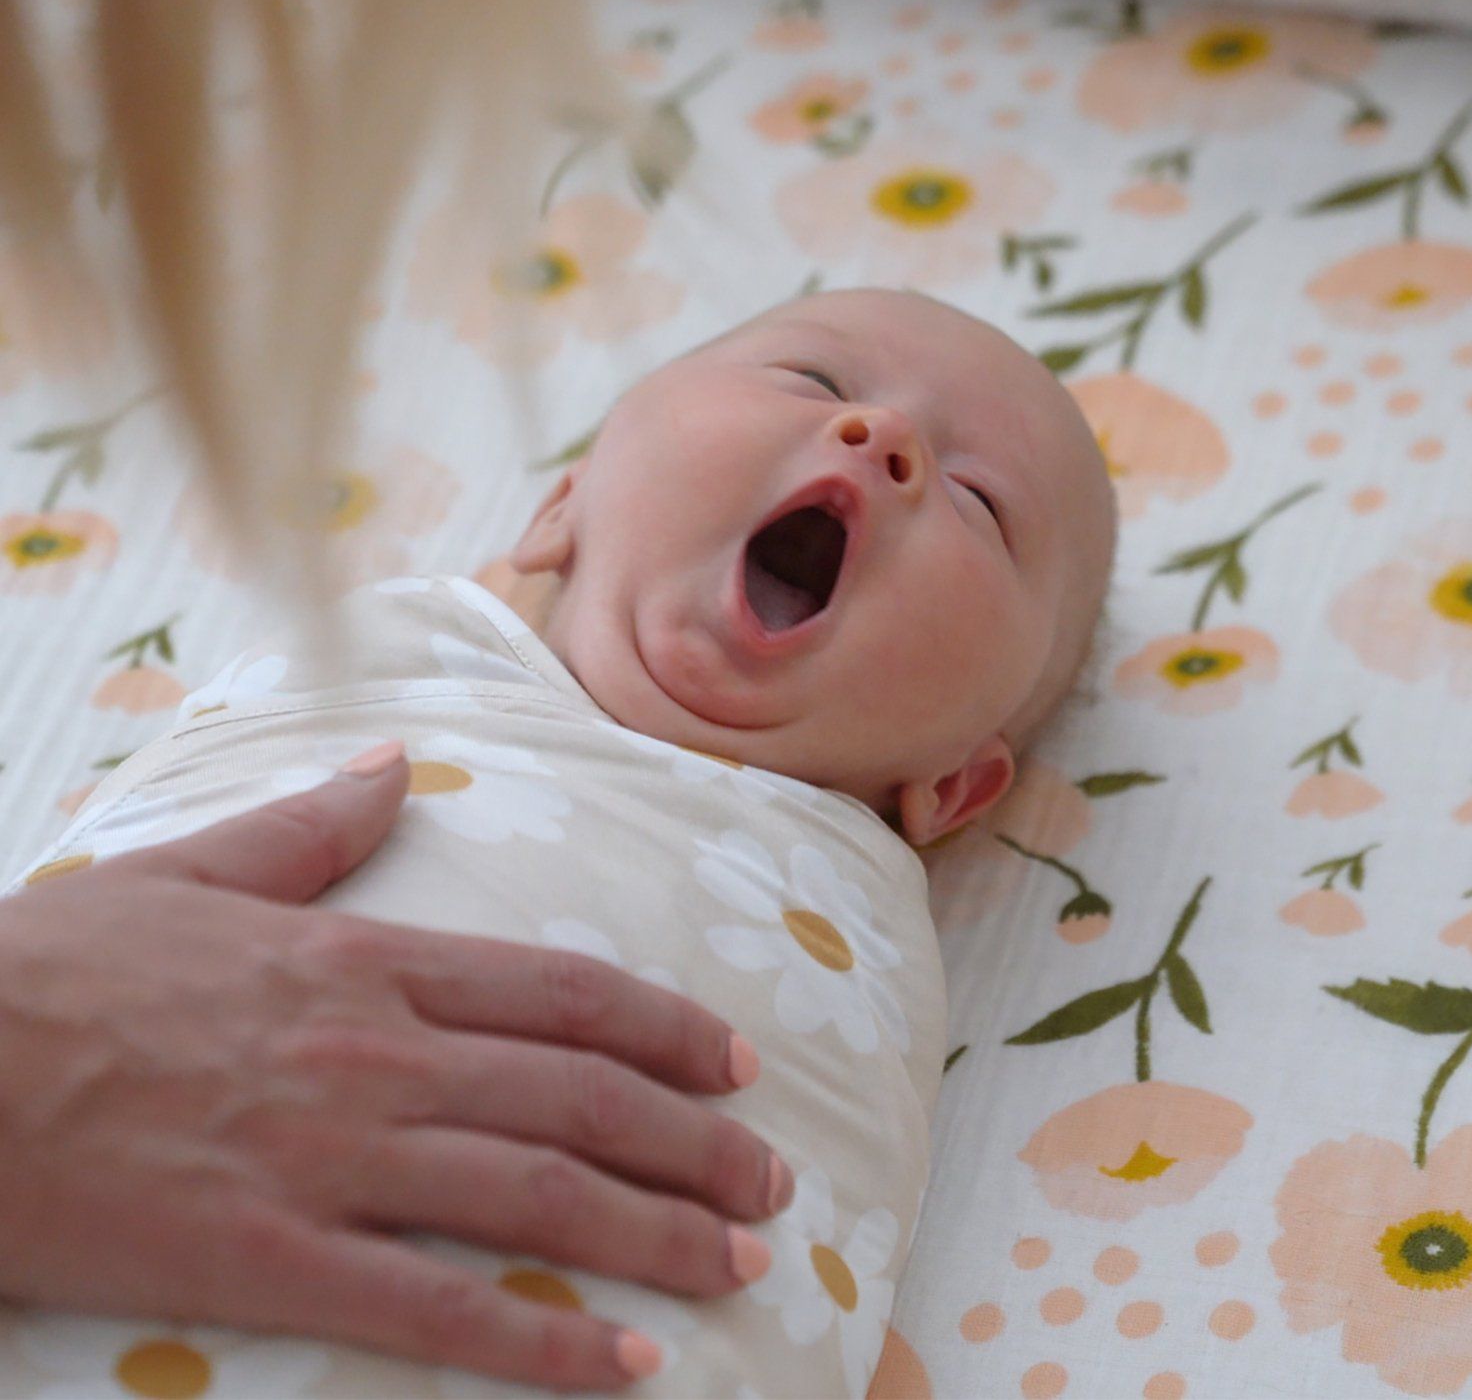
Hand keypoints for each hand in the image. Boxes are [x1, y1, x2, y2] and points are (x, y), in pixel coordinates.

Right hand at [0, 743, 790, 1390]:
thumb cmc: (62, 969)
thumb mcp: (199, 868)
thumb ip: (316, 824)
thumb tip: (394, 761)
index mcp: (368, 960)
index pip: (562, 993)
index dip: (666, 1029)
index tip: (736, 1063)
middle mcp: (378, 1052)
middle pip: (579, 1096)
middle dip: (694, 1141)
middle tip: (771, 1183)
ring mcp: (330, 1156)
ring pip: (536, 1194)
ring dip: (655, 1231)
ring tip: (739, 1263)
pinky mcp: (268, 1259)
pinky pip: (435, 1310)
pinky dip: (540, 1343)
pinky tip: (625, 1368)